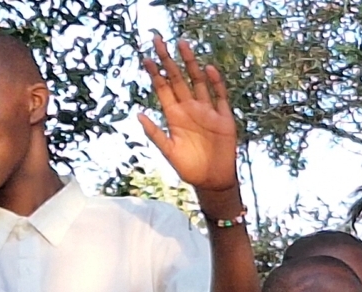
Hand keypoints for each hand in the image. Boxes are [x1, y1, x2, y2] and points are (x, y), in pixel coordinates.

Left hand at [137, 40, 244, 201]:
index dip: (154, 74)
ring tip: (182, 45)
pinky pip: (219, 97)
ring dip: (190, 64)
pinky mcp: (223, 118)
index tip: (146, 58)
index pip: (162, 89)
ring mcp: (206, 111)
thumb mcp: (169, 152)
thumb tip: (138, 114)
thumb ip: (155, 133)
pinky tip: (208, 70)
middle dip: (168, 60)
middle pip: (177, 79)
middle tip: (158, 40)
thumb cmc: (189, 168)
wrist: (212, 181)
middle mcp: (189, 109)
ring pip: (197, 82)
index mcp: (174, 116)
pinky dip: (215, 83)